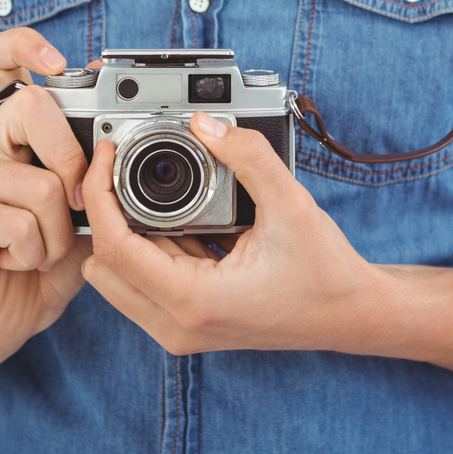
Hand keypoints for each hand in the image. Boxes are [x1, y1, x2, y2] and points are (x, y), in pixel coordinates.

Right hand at [0, 27, 94, 369]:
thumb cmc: (46, 257)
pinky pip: (22, 225)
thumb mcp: (86, 210)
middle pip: (33, 108)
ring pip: (41, 184)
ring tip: (42, 246)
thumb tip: (114, 142)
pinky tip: (19, 260)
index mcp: (13, 132)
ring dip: (58, 233)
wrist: (4, 317)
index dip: (23, 45)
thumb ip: (96, 173)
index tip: (56, 61)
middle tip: (73, 205)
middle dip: (73, 164)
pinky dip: (37, 253)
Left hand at [80, 111, 377, 355]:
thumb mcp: (292, 205)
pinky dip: (148, 248)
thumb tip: (206, 123)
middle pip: (102, 267)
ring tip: (152, 194)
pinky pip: (143, 282)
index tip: (109, 155)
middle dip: (105, 216)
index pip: (114, 247)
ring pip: (117, 278)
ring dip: (126, 233)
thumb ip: (249, 156)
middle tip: (122, 172)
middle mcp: (179, 324)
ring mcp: (182, 329)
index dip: (100, 194)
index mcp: (195, 301)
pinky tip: (182, 221)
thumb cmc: (327, 273)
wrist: (352, 314)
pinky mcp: (189, 322)